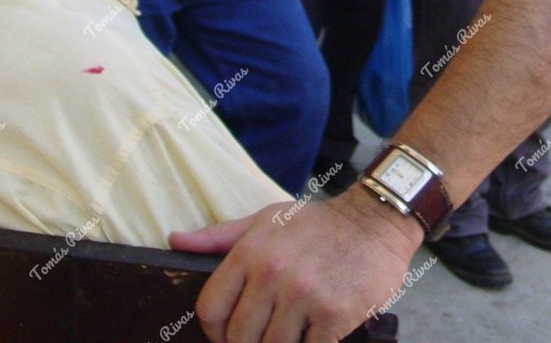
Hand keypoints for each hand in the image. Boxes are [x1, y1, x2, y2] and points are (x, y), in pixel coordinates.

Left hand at [171, 190, 422, 341]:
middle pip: (239, 337)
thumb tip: (175, 241)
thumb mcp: (266, 219)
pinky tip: (316, 332)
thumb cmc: (318, 224)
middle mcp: (273, 273)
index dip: (214, 331)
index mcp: (251, 251)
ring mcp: (305, 296)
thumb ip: (219, 236)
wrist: (375, 220)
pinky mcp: (335, 315)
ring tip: (293, 330)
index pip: (210, 308)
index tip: (227, 334)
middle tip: (264, 335)